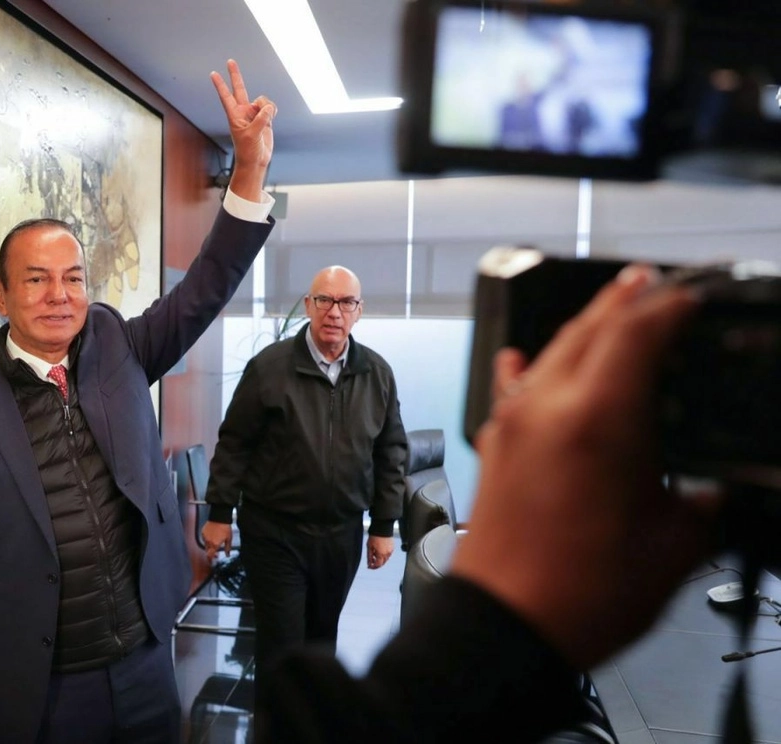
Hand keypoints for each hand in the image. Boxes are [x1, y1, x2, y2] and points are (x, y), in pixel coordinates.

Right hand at [201, 520, 232, 561]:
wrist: (219, 517)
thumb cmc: (225, 527)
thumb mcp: (228, 539)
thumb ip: (227, 548)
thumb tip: (227, 555)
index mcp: (215, 544)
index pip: (210, 555)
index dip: (210, 560)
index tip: (211, 562)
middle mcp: (208, 542)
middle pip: (207, 551)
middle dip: (210, 553)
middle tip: (215, 553)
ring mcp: (205, 537)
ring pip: (206, 545)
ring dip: (209, 546)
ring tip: (215, 542)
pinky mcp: (203, 532)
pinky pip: (204, 538)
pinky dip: (208, 539)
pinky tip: (213, 536)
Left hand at [211, 59, 274, 199]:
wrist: (256, 161)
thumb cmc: (248, 150)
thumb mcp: (252, 135)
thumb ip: (261, 119)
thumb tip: (268, 107)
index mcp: (234, 115)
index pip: (226, 97)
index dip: (220, 85)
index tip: (213, 73)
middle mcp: (243, 112)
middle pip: (239, 89)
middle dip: (235, 75)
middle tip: (230, 61)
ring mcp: (254, 114)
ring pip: (262, 100)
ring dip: (267, 106)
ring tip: (266, 120)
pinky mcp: (265, 118)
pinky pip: (271, 107)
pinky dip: (273, 111)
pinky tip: (271, 119)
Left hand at [367, 535, 393, 568]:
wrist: (382, 528)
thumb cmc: (374, 537)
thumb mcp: (369, 547)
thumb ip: (369, 557)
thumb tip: (369, 564)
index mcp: (381, 554)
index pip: (378, 565)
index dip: (373, 567)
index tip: (369, 566)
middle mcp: (387, 554)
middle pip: (382, 563)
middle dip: (376, 564)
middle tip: (371, 562)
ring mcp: (391, 551)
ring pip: (385, 559)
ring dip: (380, 559)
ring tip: (375, 554)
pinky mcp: (392, 547)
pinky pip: (388, 554)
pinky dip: (384, 555)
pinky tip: (379, 550)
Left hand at [452, 265, 721, 669]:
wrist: (502, 625)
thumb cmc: (578, 595)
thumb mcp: (674, 545)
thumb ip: (703, 501)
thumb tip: (715, 488)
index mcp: (598, 419)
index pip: (637, 332)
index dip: (670, 306)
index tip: (692, 297)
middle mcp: (547, 406)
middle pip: (587, 327)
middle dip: (624, 300)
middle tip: (651, 283)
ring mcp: (512, 422)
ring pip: (549, 351)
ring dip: (582, 326)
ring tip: (609, 311)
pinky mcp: (493, 445)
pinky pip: (513, 387)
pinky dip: (528, 368)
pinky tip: (523, 360)